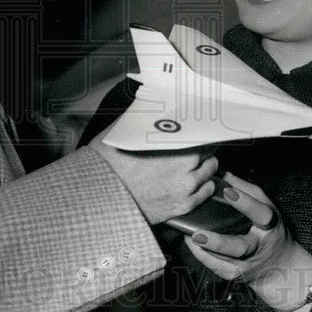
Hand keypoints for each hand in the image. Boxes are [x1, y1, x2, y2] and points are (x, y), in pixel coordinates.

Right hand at [90, 123, 217, 224]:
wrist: (99, 198)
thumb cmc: (109, 165)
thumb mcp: (123, 132)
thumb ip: (145, 118)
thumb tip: (155, 105)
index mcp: (175, 144)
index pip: (203, 133)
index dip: (200, 131)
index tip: (197, 130)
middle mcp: (186, 166)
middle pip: (210, 151)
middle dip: (202, 148)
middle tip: (192, 147)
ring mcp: (186, 188)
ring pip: (211, 171)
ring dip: (205, 166)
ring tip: (193, 164)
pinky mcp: (182, 207)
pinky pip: (206, 193)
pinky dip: (203, 185)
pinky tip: (193, 181)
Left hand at [184, 172, 311, 311]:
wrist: (279, 265)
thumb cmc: (268, 228)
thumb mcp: (264, 205)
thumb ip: (244, 189)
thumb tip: (221, 172)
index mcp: (268, 225)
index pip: (260, 214)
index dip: (245, 203)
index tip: (228, 191)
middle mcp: (258, 247)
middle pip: (240, 247)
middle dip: (219, 242)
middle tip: (197, 234)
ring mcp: (247, 264)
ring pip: (225, 262)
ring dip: (205, 251)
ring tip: (188, 237)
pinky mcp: (235, 275)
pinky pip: (217, 268)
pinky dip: (203, 257)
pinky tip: (191, 244)